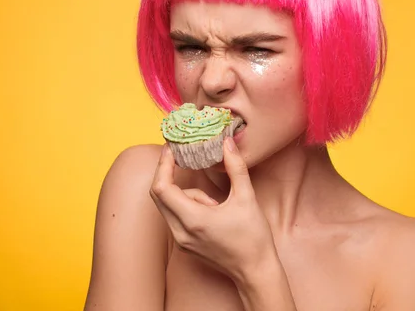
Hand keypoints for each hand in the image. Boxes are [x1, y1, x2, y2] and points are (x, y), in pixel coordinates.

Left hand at [149, 137, 275, 281]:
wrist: (255, 270)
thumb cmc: (253, 237)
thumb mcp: (247, 198)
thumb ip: (236, 167)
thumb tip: (226, 143)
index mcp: (194, 220)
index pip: (163, 188)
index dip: (163, 165)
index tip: (171, 149)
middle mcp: (181, 232)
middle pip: (158, 195)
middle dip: (167, 174)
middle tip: (179, 157)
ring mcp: (181, 241)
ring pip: (168, 206)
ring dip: (185, 194)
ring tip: (215, 203)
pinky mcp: (184, 244)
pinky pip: (175, 216)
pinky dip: (187, 206)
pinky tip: (211, 210)